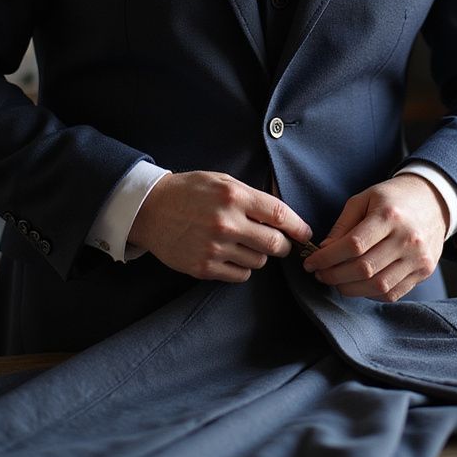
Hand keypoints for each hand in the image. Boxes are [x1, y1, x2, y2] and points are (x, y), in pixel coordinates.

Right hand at [128, 170, 311, 282]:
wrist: (150, 209)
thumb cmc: (190, 192)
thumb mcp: (222, 181)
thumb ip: (252, 196)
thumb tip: (283, 214)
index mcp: (234, 197)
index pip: (280, 215)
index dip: (299, 227)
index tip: (305, 234)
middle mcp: (227, 223)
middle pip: (275, 244)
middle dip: (283, 246)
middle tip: (279, 243)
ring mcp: (215, 248)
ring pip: (259, 261)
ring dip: (258, 254)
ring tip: (243, 243)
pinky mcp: (204, 268)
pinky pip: (240, 275)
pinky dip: (242, 268)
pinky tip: (231, 255)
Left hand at [302, 176, 446, 300]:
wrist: (433, 200)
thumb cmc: (393, 198)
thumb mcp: (364, 199)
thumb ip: (343, 225)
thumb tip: (324, 251)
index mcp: (390, 215)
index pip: (353, 245)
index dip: (327, 258)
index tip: (310, 263)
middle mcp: (407, 238)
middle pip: (364, 268)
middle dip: (334, 276)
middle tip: (320, 274)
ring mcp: (418, 258)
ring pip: (378, 286)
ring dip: (350, 289)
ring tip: (336, 281)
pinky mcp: (424, 271)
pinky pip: (393, 293)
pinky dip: (370, 293)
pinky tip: (358, 284)